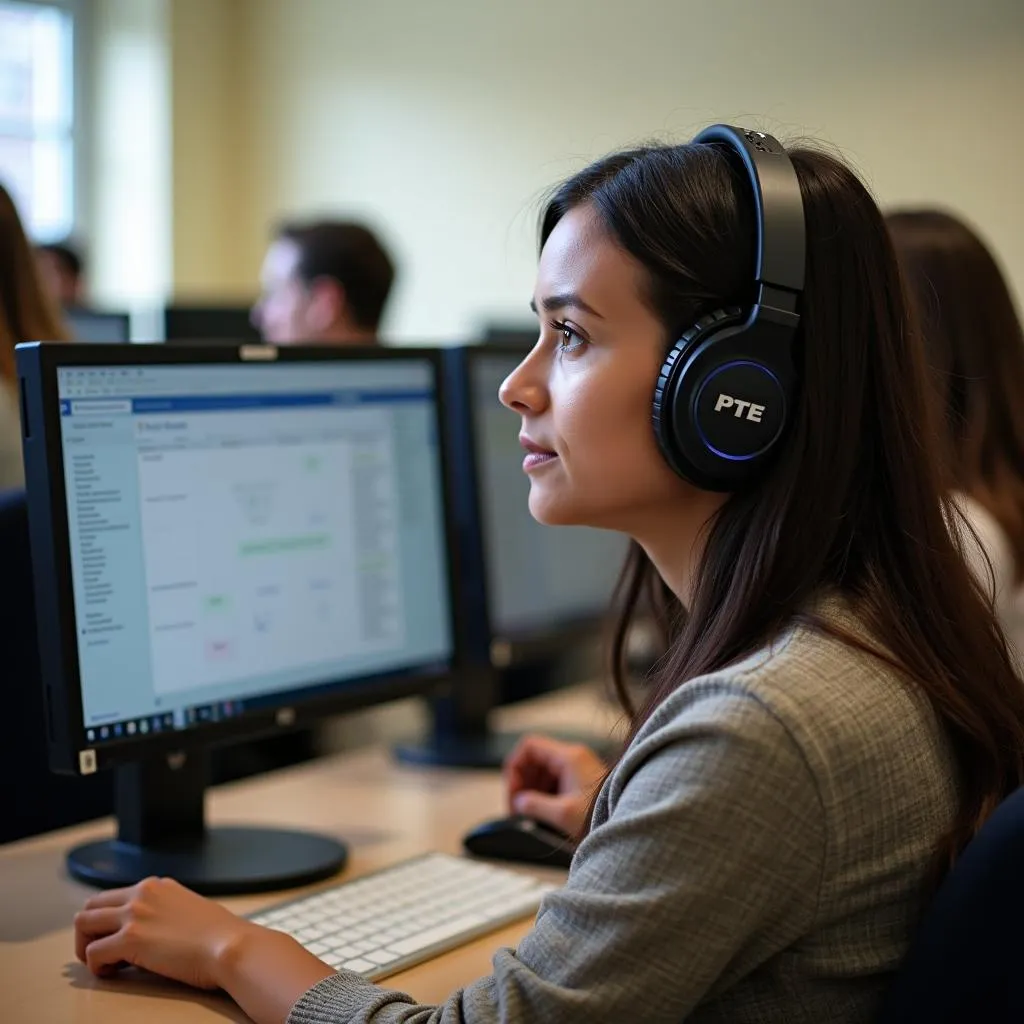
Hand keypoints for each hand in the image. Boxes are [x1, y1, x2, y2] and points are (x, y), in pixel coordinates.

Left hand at [75, 876, 259, 988]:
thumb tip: (153, 930)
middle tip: (101, 950)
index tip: (116, 937)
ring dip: (86, 945)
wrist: (230, 946)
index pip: (114, 896)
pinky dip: (97, 967)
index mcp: (157, 886)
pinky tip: (114, 973)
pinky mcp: (130, 939)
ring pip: (83, 923)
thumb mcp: (189, 908)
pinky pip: (93, 954)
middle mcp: (142, 893)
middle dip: (89, 930)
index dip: (110, 920)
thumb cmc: (219, 935)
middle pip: (91, 905)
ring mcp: (134, 914)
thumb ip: (165, 911)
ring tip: (104, 963)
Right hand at [504, 735, 606, 835]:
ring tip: (528, 811)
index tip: (513, 790)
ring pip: (543, 770)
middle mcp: (573, 757)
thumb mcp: (564, 813)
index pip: (529, 746)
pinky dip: (544, 793)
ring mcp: (578, 768)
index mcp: (569, 757)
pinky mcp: (582, 781)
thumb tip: (519, 802)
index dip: (515, 766)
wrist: (631, 823)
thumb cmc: (605, 815)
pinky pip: (555, 780)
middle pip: (534, 759)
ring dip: (532, 789)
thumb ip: (535, 805)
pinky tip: (542, 811)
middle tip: (517, 806)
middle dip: (522, 781)